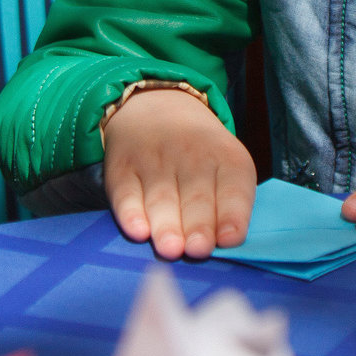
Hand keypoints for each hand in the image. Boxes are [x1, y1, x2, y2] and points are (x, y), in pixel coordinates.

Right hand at [103, 87, 255, 259]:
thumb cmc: (200, 154)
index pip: (233, 188)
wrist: (157, 105)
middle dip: (199, 226)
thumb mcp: (227, 166)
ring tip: (171, 249)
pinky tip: (138, 231)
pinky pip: (126, 194)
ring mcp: (155, 160)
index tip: (229, 239)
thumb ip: (230, 206)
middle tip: (198, 249)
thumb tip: (223, 244)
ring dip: (167, 225)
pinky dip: (131, 213)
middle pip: (197, 196)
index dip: (232, 214)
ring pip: (162, 198)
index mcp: (227, 158)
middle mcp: (192, 156)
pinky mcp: (122, 167)